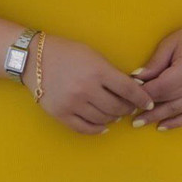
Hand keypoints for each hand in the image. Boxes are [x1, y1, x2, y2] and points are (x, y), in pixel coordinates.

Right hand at [22, 34, 154, 134]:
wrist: (33, 58)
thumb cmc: (66, 52)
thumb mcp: (93, 55)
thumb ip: (111, 72)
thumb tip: (131, 90)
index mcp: (97, 71)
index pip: (128, 89)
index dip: (142, 98)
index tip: (148, 103)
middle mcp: (86, 89)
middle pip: (117, 107)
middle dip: (128, 109)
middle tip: (130, 107)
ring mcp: (73, 104)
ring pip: (104, 119)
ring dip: (113, 118)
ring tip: (115, 113)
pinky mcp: (61, 114)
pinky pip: (85, 128)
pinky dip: (98, 129)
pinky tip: (103, 125)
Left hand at [128, 18, 181, 130]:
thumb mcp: (169, 44)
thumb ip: (154, 64)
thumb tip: (135, 79)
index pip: (161, 87)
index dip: (143, 93)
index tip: (128, 95)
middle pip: (167, 100)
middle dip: (146, 107)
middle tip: (128, 114)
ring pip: (175, 110)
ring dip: (156, 117)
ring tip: (138, 122)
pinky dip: (175, 123)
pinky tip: (160, 126)